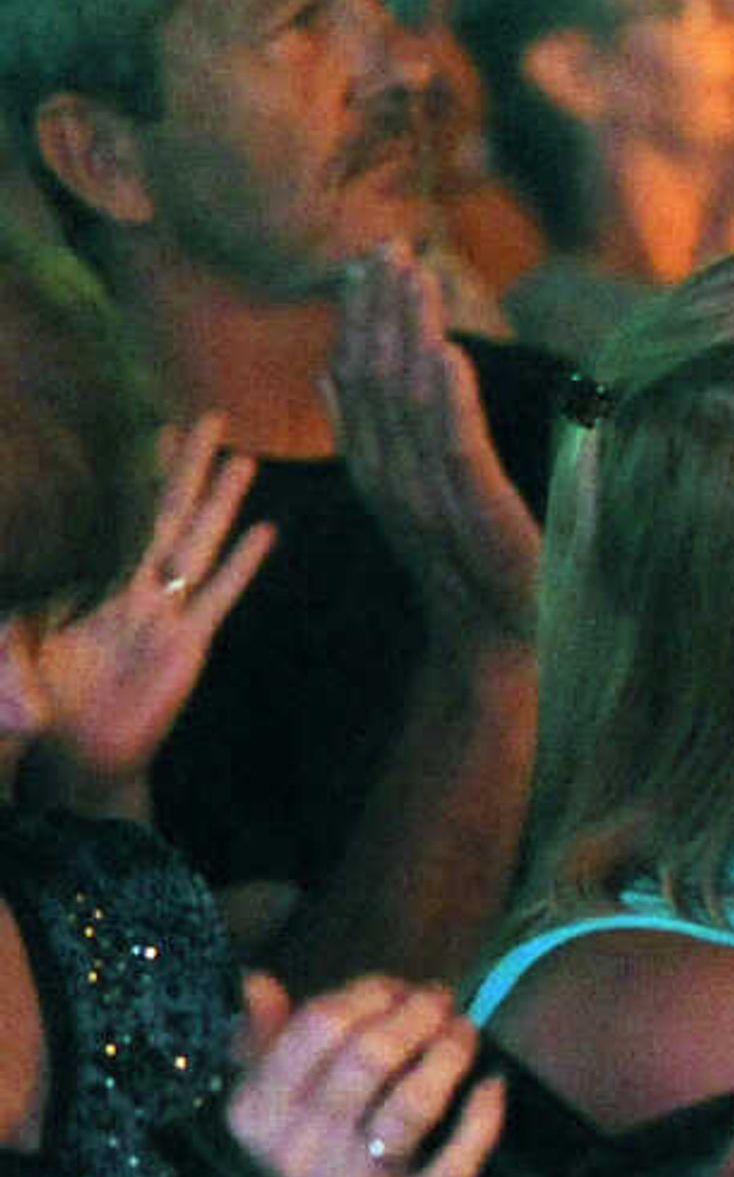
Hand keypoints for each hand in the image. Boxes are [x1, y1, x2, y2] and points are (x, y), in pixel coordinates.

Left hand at [27, 414, 272, 813]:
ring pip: (197, 545)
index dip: (143, 474)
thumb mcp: (13, 660)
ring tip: (245, 459)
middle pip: (169, 515)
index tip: (159, 428)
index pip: (128, 517)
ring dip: (221, 502)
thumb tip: (11, 625)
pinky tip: (265, 532)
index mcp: (104, 589)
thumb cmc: (46, 710)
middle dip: (189, 465)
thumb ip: (12, 639)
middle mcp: (140, 592)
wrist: (78, 762)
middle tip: (211, 415)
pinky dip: (240, 565)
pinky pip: (217, 597)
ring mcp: (167, 617)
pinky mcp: (187, 647)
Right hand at [219, 975, 510, 1176]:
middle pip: (374, 1055)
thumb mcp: (245, 1122)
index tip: (397, 987)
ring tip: (468, 1031)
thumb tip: (261, 980)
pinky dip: (481, 1121)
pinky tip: (495, 1086)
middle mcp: (302, 1147)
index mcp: (257, 1112)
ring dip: (451, 1055)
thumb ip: (258, 1048)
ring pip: (415, 1103)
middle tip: (445, 1001)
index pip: (319, 1027)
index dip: (369, 993)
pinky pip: (454, 1166)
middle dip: (419, 1015)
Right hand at [325, 245, 540, 646]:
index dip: (361, 321)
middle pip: (376, 383)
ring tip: (413, 277)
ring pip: (408, 406)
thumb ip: (384, 436)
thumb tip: (334, 375)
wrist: (509, 647)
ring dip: (410, 336)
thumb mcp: (427, 492)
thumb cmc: (474, 570)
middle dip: (380, 312)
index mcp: (382, 473)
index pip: (360, 384)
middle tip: (389, 246)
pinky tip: (448, 353)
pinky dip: (450, 401)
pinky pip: (457, 451)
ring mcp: (433, 503)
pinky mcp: (479, 519)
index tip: (368, 262)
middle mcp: (397, 483)